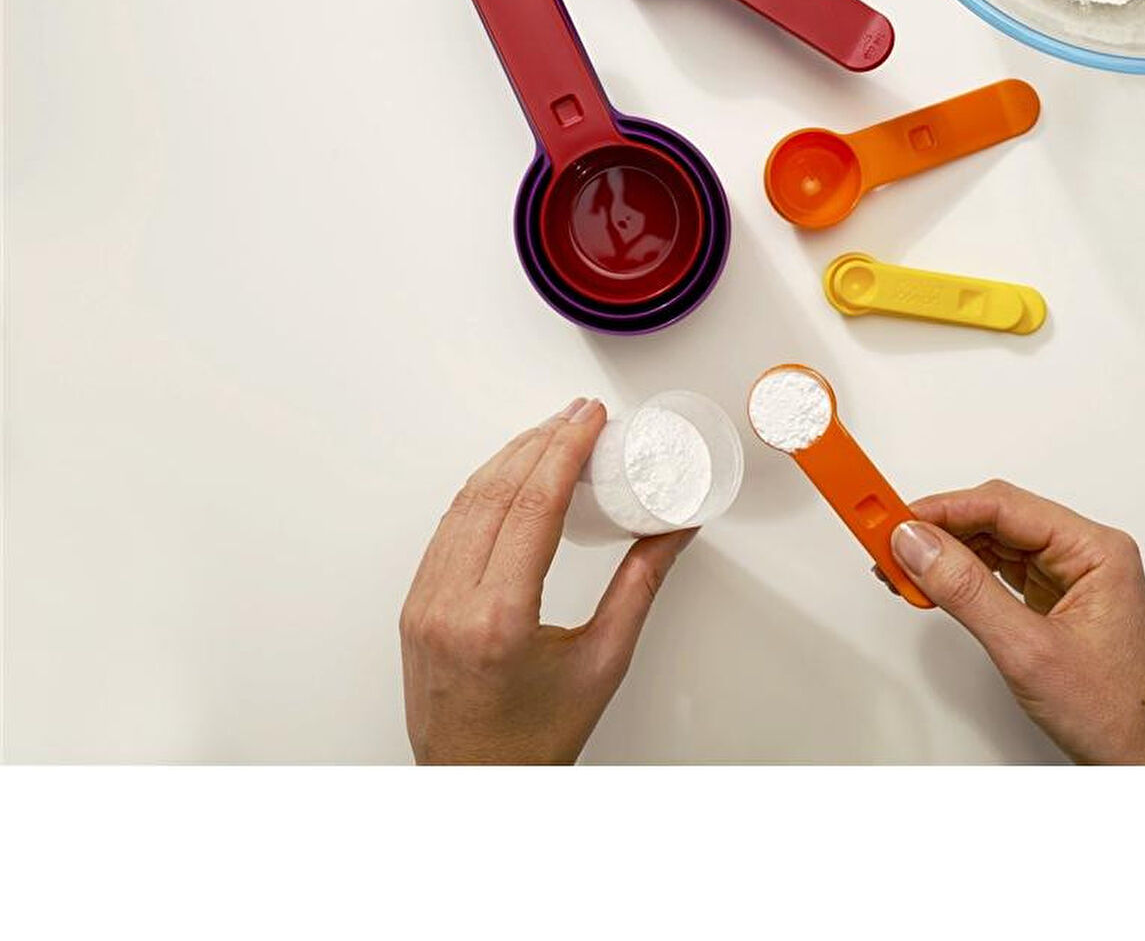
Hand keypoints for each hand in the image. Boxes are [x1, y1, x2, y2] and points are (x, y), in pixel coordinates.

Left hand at [400, 398, 694, 763]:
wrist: (476, 786)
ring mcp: (425, 603)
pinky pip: (448, 528)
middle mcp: (451, 605)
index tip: (589, 419)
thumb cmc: (534, 741)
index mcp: (499, 619)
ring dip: (508, 458)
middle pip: (496, 492)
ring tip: (547, 432)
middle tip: (577, 414)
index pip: (533, 506)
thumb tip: (672, 530)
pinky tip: (506, 474)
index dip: (564, 450)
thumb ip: (640, 586)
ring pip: (465, 503)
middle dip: (541, 441)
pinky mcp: (416, 604)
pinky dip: (481, 490)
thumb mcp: (603, 662)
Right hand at [885, 480, 1144, 764]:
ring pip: (993, 541)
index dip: (944, 510)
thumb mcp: (1028, 650)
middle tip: (888, 540)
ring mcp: (1070, 575)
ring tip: (901, 566)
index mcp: (1095, 550)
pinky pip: (999, 569)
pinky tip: (932, 583)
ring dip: (946, 552)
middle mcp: (1084, 554)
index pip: (1005, 506)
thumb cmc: (1116, 714)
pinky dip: (961, 574)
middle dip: (939, 529)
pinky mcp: (1055, 597)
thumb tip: (919, 546)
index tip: (897, 519)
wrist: (1144, 764)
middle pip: (996, 517)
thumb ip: (967, 591)